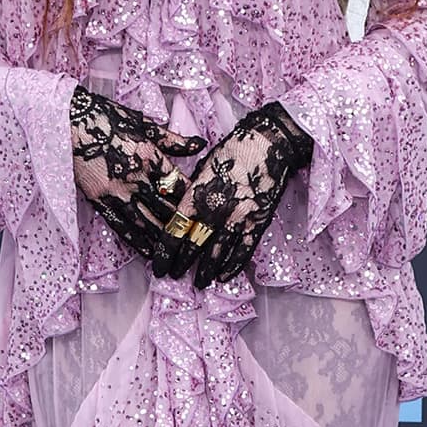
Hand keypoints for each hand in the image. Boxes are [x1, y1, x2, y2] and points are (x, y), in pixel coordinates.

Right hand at [69, 85, 207, 260]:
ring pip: (147, 222)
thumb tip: (201, 144)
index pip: (180, 186)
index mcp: (151, 156)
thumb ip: (173, 139)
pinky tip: (148, 251)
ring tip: (179, 254)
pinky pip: (122, 225)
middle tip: (200, 243)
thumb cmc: (107, 118)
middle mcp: (137, 177)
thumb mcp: (144, 124)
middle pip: (167, 209)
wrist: (68, 122)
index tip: (208, 215)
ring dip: (163, 240)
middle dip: (185, 227)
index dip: (195, 202)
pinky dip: (137, 241)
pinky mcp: (100, 199)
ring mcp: (117, 191)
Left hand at [149, 101, 314, 286]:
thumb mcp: (202, 168)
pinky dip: (233, 265)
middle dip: (181, 263)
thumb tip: (173, 207)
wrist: (268, 144)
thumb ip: (189, 191)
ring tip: (198, 282)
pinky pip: (243, 250)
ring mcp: (237, 218)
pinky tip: (224, 276)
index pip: (175, 230)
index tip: (158, 264)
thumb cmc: (232, 152)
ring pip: (217, 252)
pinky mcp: (257, 221)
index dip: (165, 251)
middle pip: (193, 245)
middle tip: (173, 275)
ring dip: (205, 270)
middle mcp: (215, 209)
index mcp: (197, 194)